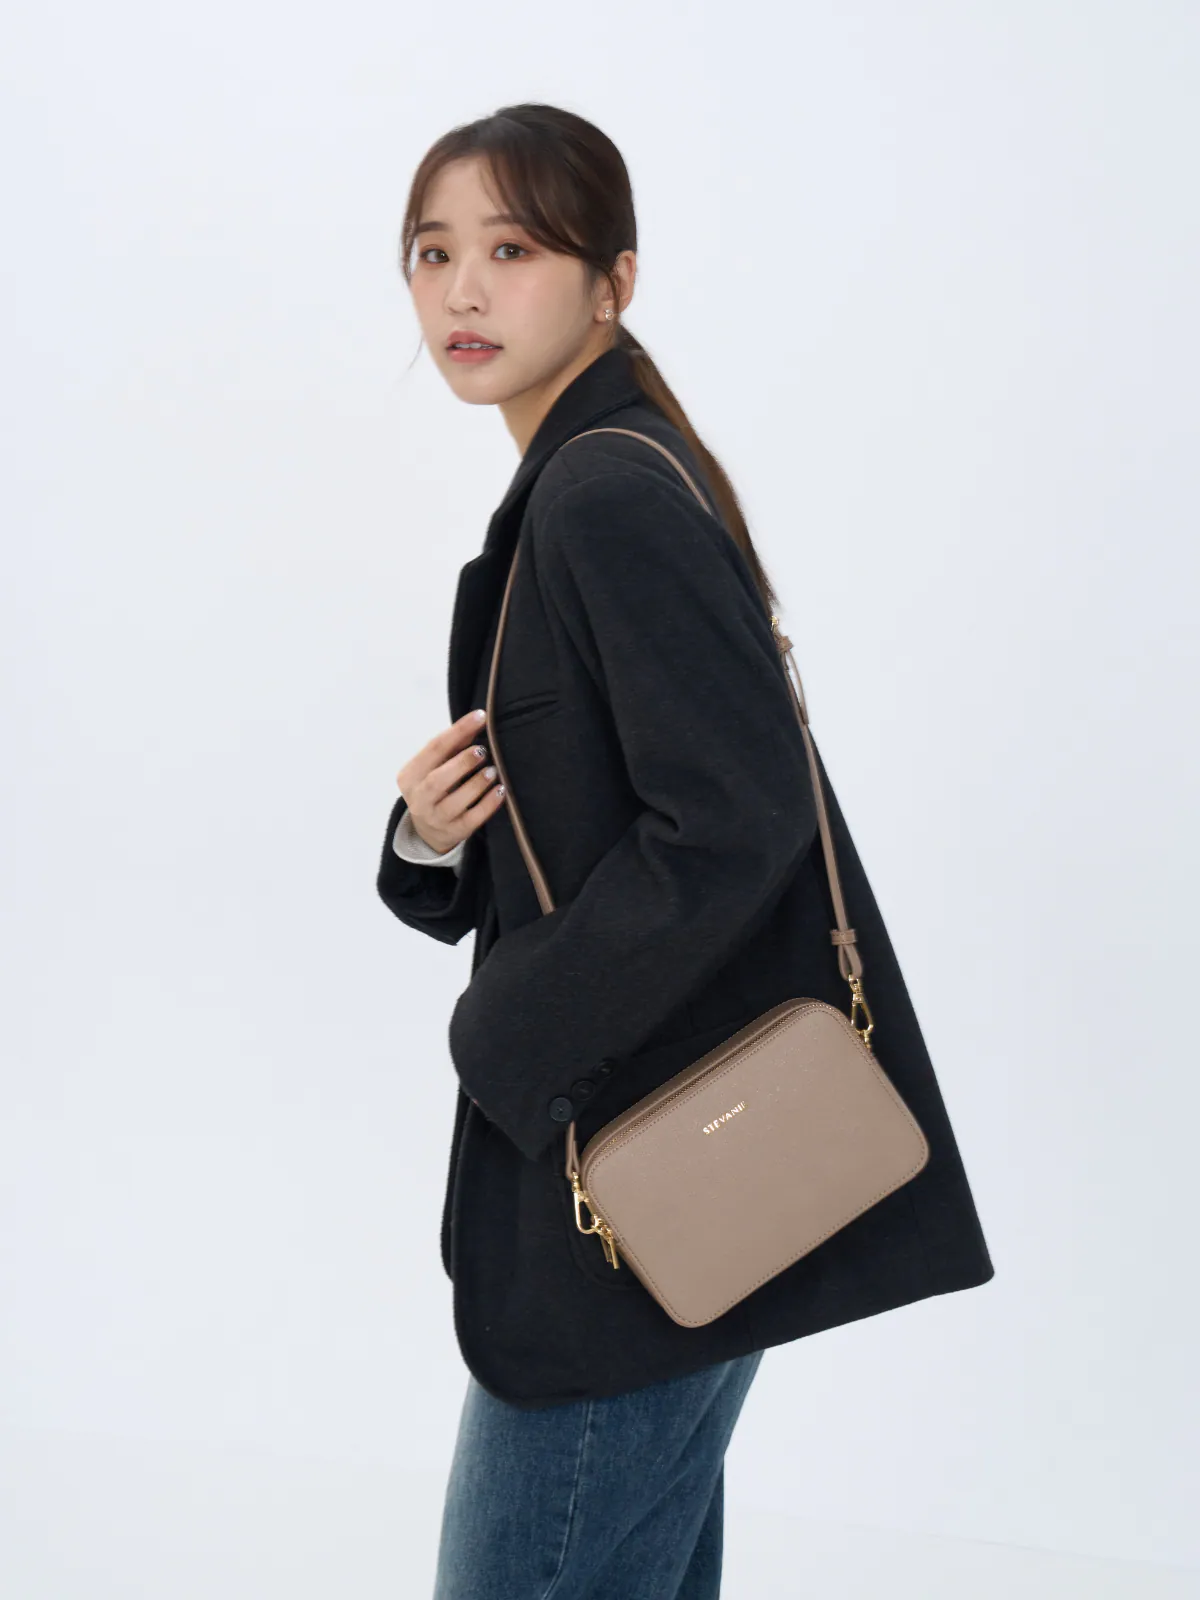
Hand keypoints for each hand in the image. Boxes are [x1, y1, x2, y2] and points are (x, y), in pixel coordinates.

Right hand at [396, 710, 505, 853]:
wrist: (428, 831)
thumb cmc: (435, 789)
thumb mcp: (435, 767)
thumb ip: (453, 746)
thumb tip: (477, 720)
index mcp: (410, 776)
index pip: (433, 748)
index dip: (458, 731)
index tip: (481, 716)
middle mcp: (418, 799)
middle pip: (437, 780)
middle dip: (462, 763)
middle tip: (482, 751)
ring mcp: (435, 818)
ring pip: (454, 802)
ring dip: (476, 784)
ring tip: (493, 771)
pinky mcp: (454, 832)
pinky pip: (472, 819)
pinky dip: (488, 804)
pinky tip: (500, 791)